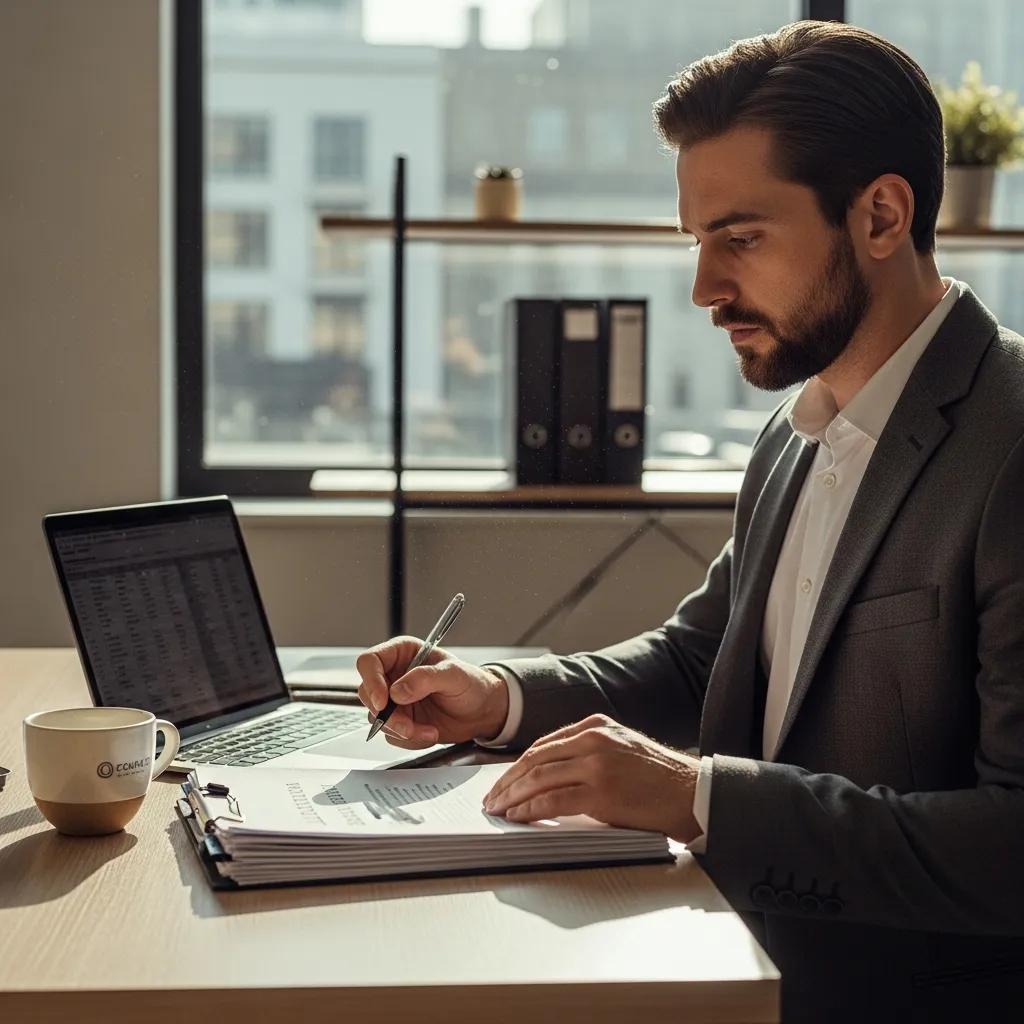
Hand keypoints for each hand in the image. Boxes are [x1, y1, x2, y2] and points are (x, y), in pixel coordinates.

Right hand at [356, 636, 509, 748]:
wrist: (482, 711)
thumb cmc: (471, 684)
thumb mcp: (453, 674)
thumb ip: (425, 678)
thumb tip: (397, 691)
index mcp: (402, 653)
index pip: (370, 662)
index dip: (371, 680)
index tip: (383, 701)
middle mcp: (394, 676)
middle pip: (368, 694)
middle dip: (387, 715)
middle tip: (408, 726)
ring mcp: (395, 701)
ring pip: (378, 718)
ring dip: (402, 730)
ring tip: (429, 730)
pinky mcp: (400, 721)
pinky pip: (391, 735)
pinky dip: (410, 740)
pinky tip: (430, 732)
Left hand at [482, 714, 702, 842]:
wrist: (693, 793)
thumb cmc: (659, 778)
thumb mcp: (621, 748)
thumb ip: (588, 752)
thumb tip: (548, 775)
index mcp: (596, 726)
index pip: (543, 744)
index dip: (517, 765)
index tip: (503, 780)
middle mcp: (593, 740)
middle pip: (535, 759)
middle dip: (507, 780)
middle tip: (492, 797)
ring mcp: (596, 764)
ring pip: (538, 778)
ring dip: (512, 796)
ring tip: (498, 809)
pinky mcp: (600, 792)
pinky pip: (552, 800)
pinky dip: (529, 809)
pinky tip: (518, 816)